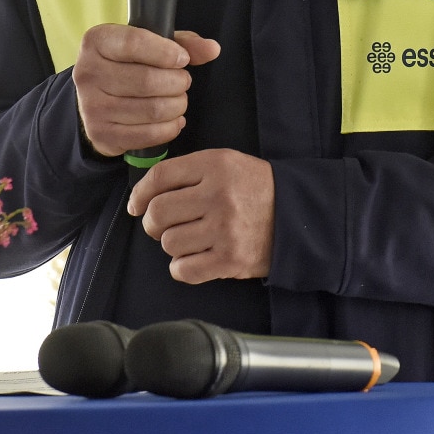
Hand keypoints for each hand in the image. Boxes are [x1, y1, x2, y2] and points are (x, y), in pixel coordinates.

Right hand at [73, 25, 218, 156]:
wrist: (99, 99)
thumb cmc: (130, 64)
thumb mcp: (152, 44)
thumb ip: (183, 43)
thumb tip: (212, 49)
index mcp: (97, 41)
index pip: (135, 43)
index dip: (166, 52)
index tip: (182, 59)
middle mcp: (87, 72)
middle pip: (147, 80)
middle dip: (177, 82)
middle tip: (182, 82)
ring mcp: (91, 106)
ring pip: (152, 109)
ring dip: (177, 105)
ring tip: (178, 99)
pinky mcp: (101, 134)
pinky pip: (148, 134)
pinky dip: (170, 127)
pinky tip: (173, 119)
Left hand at [126, 149, 274, 283]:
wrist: (296, 215)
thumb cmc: (254, 189)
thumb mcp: (226, 163)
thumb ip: (189, 171)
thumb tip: (144, 193)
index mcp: (216, 166)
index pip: (160, 177)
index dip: (140, 192)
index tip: (136, 204)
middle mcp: (219, 196)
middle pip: (158, 212)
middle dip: (152, 222)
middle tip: (162, 225)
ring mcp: (225, 229)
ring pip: (168, 242)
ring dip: (172, 244)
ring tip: (189, 239)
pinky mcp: (230, 259)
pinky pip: (183, 269)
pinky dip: (182, 267)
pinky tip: (194, 258)